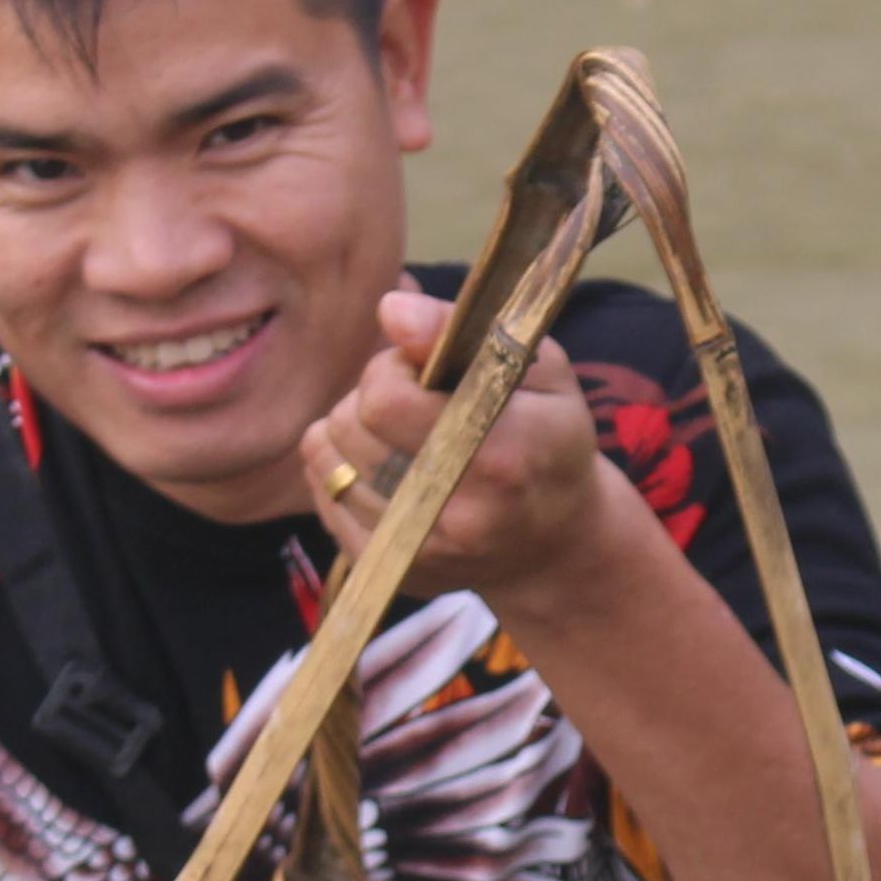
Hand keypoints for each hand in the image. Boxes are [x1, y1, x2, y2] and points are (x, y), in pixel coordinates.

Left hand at [300, 285, 635, 624]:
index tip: (420, 372)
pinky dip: (342, 470)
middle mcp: (461, 515)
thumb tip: (391, 309)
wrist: (555, 543)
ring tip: (400, 435)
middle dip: (370, 399)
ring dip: (352, 434)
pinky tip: (383, 466)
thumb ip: (458, 330)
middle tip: (413, 404)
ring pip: (329, 461)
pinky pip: (325, 495)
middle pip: (350, 426)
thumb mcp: (535, 367)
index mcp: (501, 456)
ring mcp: (423, 552)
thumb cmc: (547, 436)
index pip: (384, 399)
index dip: (391, 369)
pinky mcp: (392, 571)